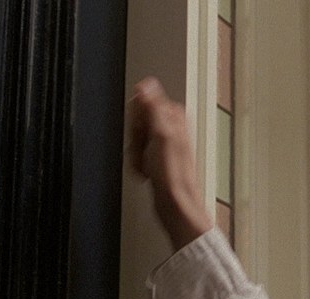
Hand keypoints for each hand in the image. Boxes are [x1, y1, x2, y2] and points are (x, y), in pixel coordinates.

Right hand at [127, 77, 212, 249]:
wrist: (175, 203)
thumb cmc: (171, 174)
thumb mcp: (160, 134)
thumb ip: (153, 107)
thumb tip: (145, 84)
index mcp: (174, 115)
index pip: (141, 103)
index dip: (136, 120)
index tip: (142, 133)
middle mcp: (171, 126)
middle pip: (136, 121)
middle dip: (135, 138)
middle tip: (145, 152)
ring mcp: (164, 142)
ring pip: (134, 138)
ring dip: (136, 154)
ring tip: (147, 165)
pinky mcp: (157, 157)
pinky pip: (137, 153)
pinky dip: (137, 164)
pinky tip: (146, 172)